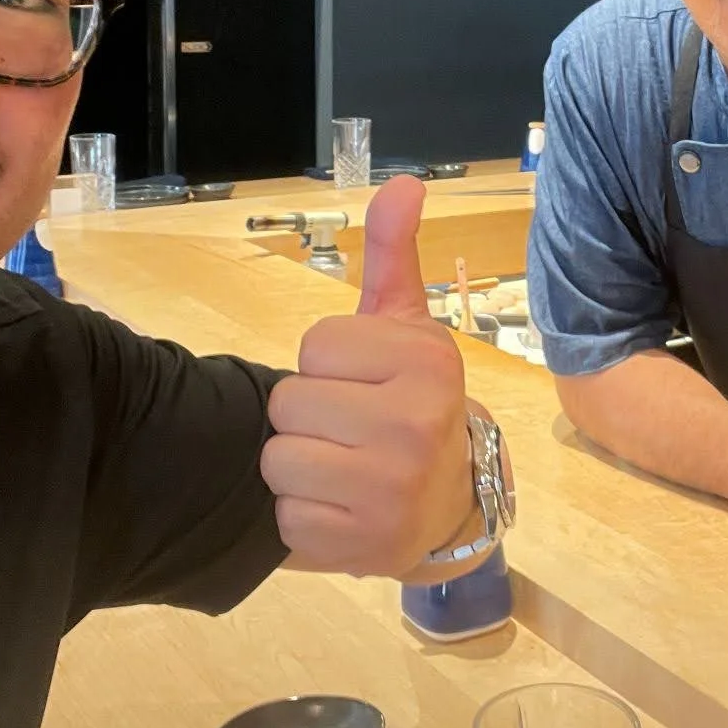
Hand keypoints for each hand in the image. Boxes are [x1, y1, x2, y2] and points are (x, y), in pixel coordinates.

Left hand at [262, 177, 475, 575]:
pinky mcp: (361, 545)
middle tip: (347, 427)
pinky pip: (285, 517)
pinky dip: (301, 515)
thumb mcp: (406, 327)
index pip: (315, 346)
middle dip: (306, 415)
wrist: (449, 503)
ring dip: (296, 466)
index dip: (326, 363)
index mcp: (427, 364)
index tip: (361, 380)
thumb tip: (405, 182)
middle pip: (289, 403)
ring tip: (340, 466)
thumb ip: (393, 253)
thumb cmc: (413, 402)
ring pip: (278, 459)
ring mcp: (390, 491)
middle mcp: (415, 426)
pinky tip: (340, 506)